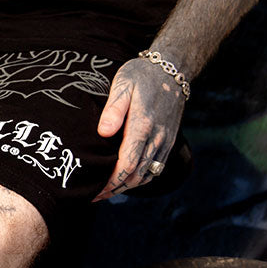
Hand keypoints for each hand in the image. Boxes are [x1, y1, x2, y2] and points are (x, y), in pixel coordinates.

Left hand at [94, 56, 185, 200]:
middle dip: (115, 189)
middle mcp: (157, 138)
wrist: (172, 71)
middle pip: (136, 175)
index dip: (111, 182)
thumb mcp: (123, 84)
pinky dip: (141, 179)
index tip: (94, 190)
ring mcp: (165, 142)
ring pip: (147, 175)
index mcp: (143, 125)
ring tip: (107, 192)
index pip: (127, 164)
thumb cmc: (141, 76)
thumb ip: (113, 109)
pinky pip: (156, 168)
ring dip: (128, 187)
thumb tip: (103, 132)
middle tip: (95, 196)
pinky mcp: (169, 142)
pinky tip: (127, 181)